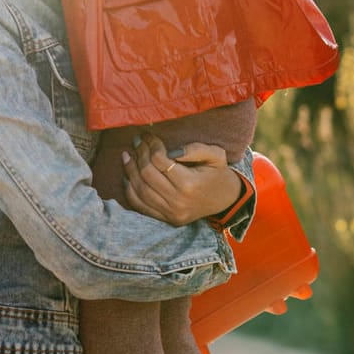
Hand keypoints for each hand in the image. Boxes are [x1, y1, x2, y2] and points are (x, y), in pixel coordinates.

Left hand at [118, 133, 242, 226]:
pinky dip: (130, 190)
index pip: (160, 161)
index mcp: (190, 184)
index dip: (151, 145)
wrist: (227, 200)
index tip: (148, 135)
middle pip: (147, 174)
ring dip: (130, 170)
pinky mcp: (165, 219)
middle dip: (139, 154)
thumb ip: (195, 149)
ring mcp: (170, 213)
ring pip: (140, 190)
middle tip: (137, 141)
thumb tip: (170, 150)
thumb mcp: (216, 155)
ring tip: (127, 155)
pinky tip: (128, 175)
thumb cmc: (219, 174)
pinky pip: (140, 205)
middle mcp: (177, 201)